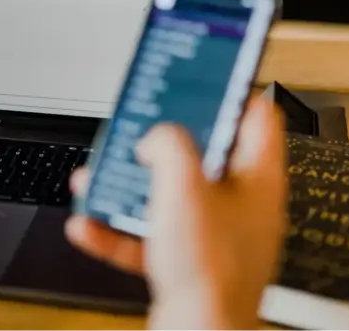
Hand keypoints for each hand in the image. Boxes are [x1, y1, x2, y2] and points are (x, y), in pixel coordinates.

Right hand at [66, 96, 286, 330]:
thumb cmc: (210, 270)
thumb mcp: (183, 183)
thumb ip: (168, 144)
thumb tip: (156, 138)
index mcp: (258, 179)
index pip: (256, 116)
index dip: (230, 91)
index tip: (205, 76)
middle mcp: (243, 207)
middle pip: (204, 157)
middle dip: (163, 143)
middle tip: (141, 128)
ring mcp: (217, 238)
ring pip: (170, 197)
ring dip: (132, 186)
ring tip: (102, 177)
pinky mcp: (190, 266)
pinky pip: (150, 237)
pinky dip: (120, 229)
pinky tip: (90, 225)